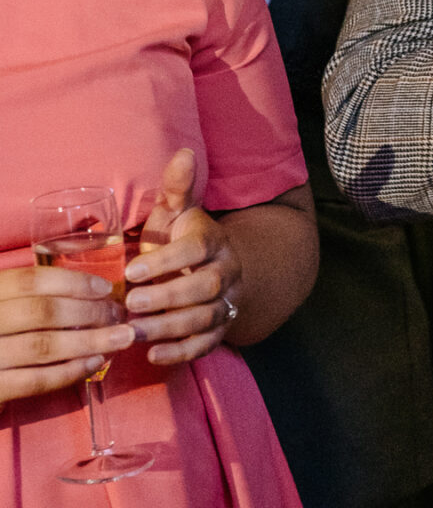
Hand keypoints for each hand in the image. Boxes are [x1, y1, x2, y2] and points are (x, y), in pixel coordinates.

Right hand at [0, 265, 134, 403]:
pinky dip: (68, 372)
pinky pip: (34, 381)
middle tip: (120, 316)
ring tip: (119, 339)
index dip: (72, 282)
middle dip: (88, 312)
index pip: (29, 280)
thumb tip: (76, 279)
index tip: (105, 288)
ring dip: (88, 341)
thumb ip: (20, 292)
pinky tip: (93, 364)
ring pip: (41, 346)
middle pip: (41, 311)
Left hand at [124, 147, 242, 365]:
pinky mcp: (221, 329)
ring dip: (170, 328)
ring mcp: (227, 302)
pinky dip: (182, 353)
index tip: (132, 269)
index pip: (197, 250)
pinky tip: (153, 355)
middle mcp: (227, 272)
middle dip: (168, 297)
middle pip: (205, 287)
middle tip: (130, 304)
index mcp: (213, 241)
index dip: (166, 261)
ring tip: (133, 333)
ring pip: (206, 317)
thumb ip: (176, 186)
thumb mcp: (178, 211)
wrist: (219, 269)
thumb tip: (183, 152)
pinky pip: (207, 344)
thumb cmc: (184, 238)